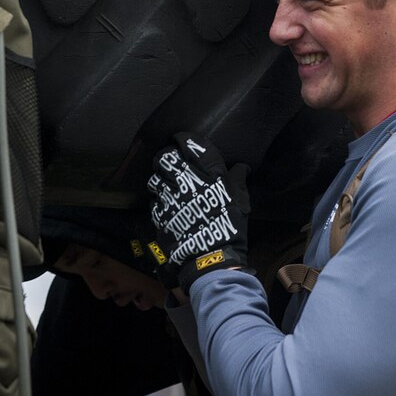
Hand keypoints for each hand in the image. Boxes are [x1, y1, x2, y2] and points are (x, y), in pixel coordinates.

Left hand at [147, 132, 249, 293]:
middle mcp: (184, 178)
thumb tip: (242, 167)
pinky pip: (153, 200)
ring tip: (165, 183)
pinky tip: (165, 204)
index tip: (181, 140)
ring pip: (154, 177)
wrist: (208, 256)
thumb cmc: (229, 225)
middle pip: (165, 157)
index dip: (183, 139)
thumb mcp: (240, 200)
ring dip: (159, 178)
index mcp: (206, 171)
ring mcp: (168, 195)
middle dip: (166, 157)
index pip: (189, 143)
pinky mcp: (158, 212)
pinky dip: (158, 200)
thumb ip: (238, 179)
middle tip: (170, 162)